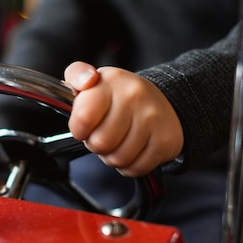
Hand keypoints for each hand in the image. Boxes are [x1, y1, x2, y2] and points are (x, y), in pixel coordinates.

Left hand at [64, 61, 183, 176]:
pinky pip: (136, 168)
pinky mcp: (165, 140)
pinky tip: (132, 150)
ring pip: (118, 159)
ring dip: (113, 157)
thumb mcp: (93, 79)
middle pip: (100, 143)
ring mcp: (152, 118)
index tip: (84, 126)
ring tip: (118, 141)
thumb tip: (86, 80)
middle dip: (96, 145)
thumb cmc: (118, 96)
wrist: (160, 101)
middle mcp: (134, 97)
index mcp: (111, 82)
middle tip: (103, 134)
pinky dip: (130, 166)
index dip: (79, 129)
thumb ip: (77, 74)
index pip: (83, 117)